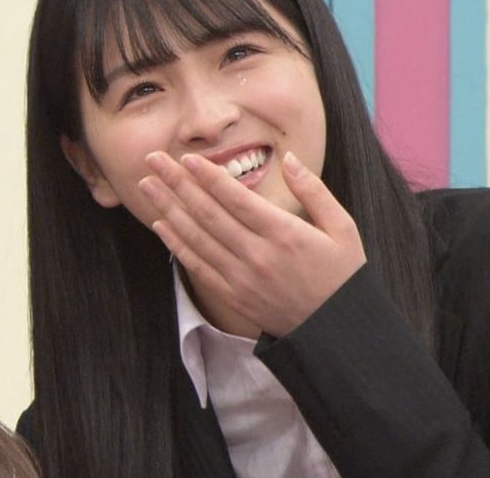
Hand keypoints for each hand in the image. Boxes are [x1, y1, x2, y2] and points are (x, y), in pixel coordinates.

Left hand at [138, 151, 365, 337]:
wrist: (336, 331)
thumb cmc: (342, 275)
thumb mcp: (342, 228)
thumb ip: (314, 190)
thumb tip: (289, 158)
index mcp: (284, 234)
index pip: (236, 199)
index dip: (208, 176)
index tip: (187, 158)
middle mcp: (257, 255)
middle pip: (208, 214)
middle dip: (177, 183)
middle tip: (153, 160)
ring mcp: (242, 279)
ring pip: (197, 238)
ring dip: (168, 209)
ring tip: (147, 185)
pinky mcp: (234, 297)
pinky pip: (198, 267)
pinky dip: (176, 244)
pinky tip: (161, 224)